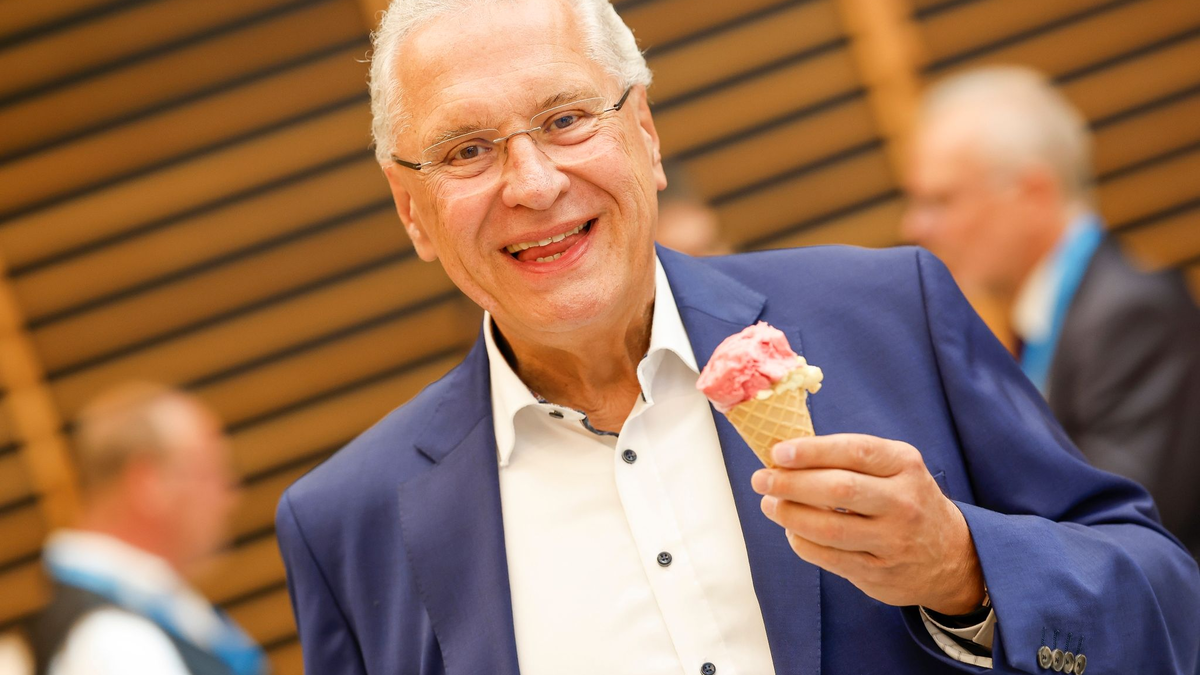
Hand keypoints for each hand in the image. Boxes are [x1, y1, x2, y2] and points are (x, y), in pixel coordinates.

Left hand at [751, 433, 984, 614]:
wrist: (950, 555)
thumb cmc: (904, 499)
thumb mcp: (894, 468)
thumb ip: (849, 458)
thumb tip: (786, 453)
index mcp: (904, 464)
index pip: (855, 451)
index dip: (812, 451)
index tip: (778, 452)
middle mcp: (903, 501)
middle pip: (838, 490)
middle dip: (791, 483)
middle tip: (761, 479)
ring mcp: (893, 540)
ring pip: (830, 528)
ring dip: (790, 515)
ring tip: (770, 505)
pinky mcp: (879, 572)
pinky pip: (829, 557)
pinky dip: (802, 542)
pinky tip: (791, 530)